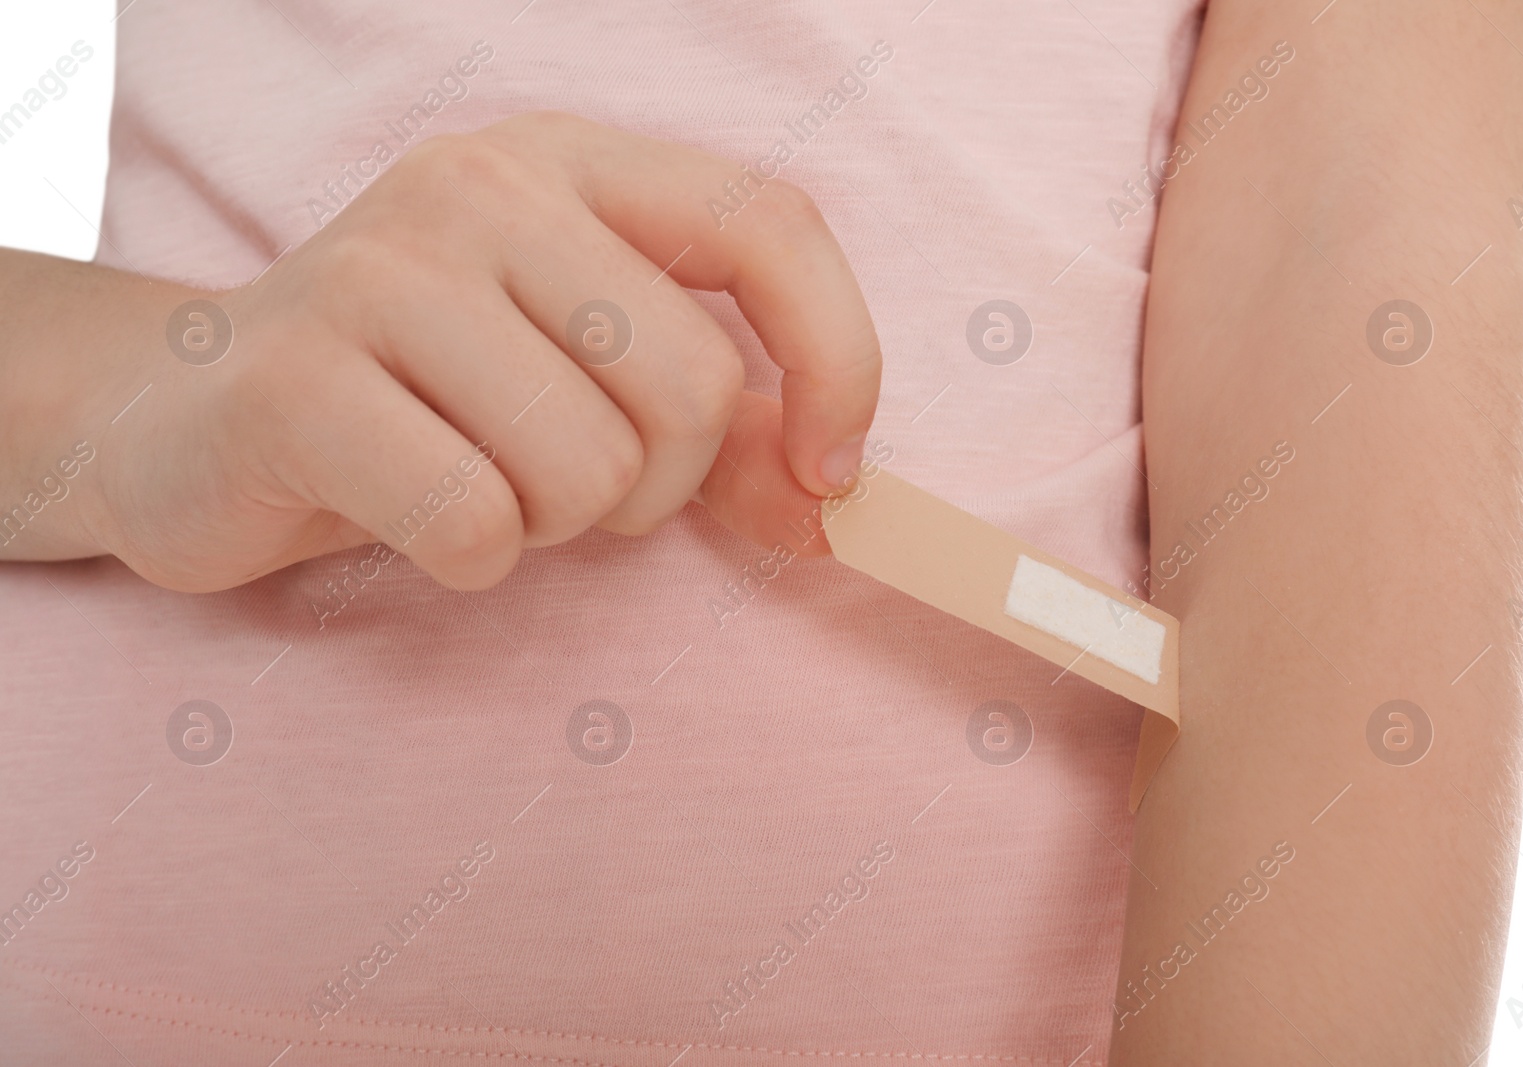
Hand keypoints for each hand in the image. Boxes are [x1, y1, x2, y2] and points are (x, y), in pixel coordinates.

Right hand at [89, 111, 880, 591]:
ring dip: (553, 524)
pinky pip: (477, 524)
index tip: (824, 469)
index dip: (838, 361)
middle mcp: (479, 185)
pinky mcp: (293, 379)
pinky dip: (468, 559)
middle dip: (652, 486)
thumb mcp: (582, 376)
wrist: (186, 417)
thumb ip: (718, 422)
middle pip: (688, 385)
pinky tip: (409, 516)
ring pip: (587, 468)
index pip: (772, 228)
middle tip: (564, 480)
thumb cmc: (419, 402)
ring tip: (476, 484)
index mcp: (570, 164)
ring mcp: (377, 269)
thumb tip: (830, 496)